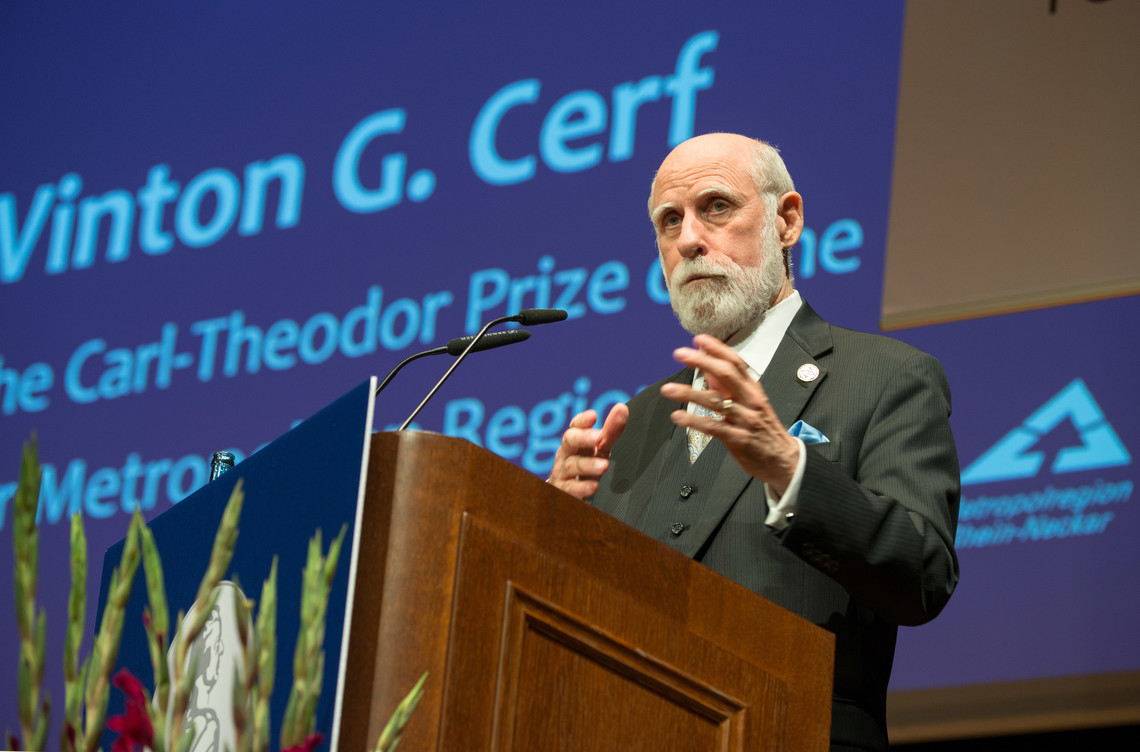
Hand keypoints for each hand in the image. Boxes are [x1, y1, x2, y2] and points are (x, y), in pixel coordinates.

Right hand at [547, 403, 628, 498]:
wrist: (566, 492)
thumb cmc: (584, 463)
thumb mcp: (599, 448)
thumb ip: (611, 430)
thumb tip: (622, 409)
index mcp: (575, 441)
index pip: (576, 426)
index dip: (583, 420)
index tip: (593, 415)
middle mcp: (566, 454)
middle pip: (569, 441)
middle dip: (583, 438)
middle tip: (598, 437)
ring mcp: (563, 472)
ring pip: (572, 465)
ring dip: (587, 465)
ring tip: (603, 466)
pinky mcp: (563, 491)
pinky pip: (569, 489)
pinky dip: (581, 487)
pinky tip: (593, 486)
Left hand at [660, 334, 799, 494]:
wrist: (783, 460)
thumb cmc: (764, 429)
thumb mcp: (751, 403)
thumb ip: (730, 388)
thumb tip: (709, 372)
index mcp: (753, 389)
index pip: (735, 362)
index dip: (717, 349)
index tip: (699, 339)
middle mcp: (750, 400)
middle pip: (726, 375)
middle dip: (701, 361)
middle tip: (680, 353)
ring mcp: (745, 419)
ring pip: (716, 401)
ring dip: (689, 393)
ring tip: (668, 389)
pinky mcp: (739, 439)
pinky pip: (714, 427)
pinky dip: (694, 421)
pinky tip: (678, 416)